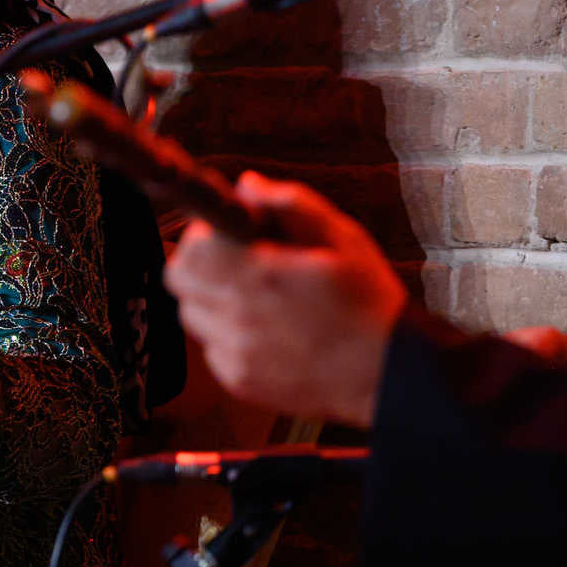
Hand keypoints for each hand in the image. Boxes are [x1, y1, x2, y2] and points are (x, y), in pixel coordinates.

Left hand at [163, 172, 406, 427]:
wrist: (387, 373)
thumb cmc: (367, 300)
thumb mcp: (341, 238)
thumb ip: (289, 204)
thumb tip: (246, 184)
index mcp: (262, 276)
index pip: (190, 251)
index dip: (204, 236)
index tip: (228, 235)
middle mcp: (239, 318)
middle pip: (179, 282)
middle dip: (201, 265)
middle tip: (237, 263)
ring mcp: (236, 355)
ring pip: (192, 316)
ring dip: (212, 300)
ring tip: (256, 298)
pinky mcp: (239, 382)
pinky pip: (211, 348)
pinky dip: (227, 336)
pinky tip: (266, 331)